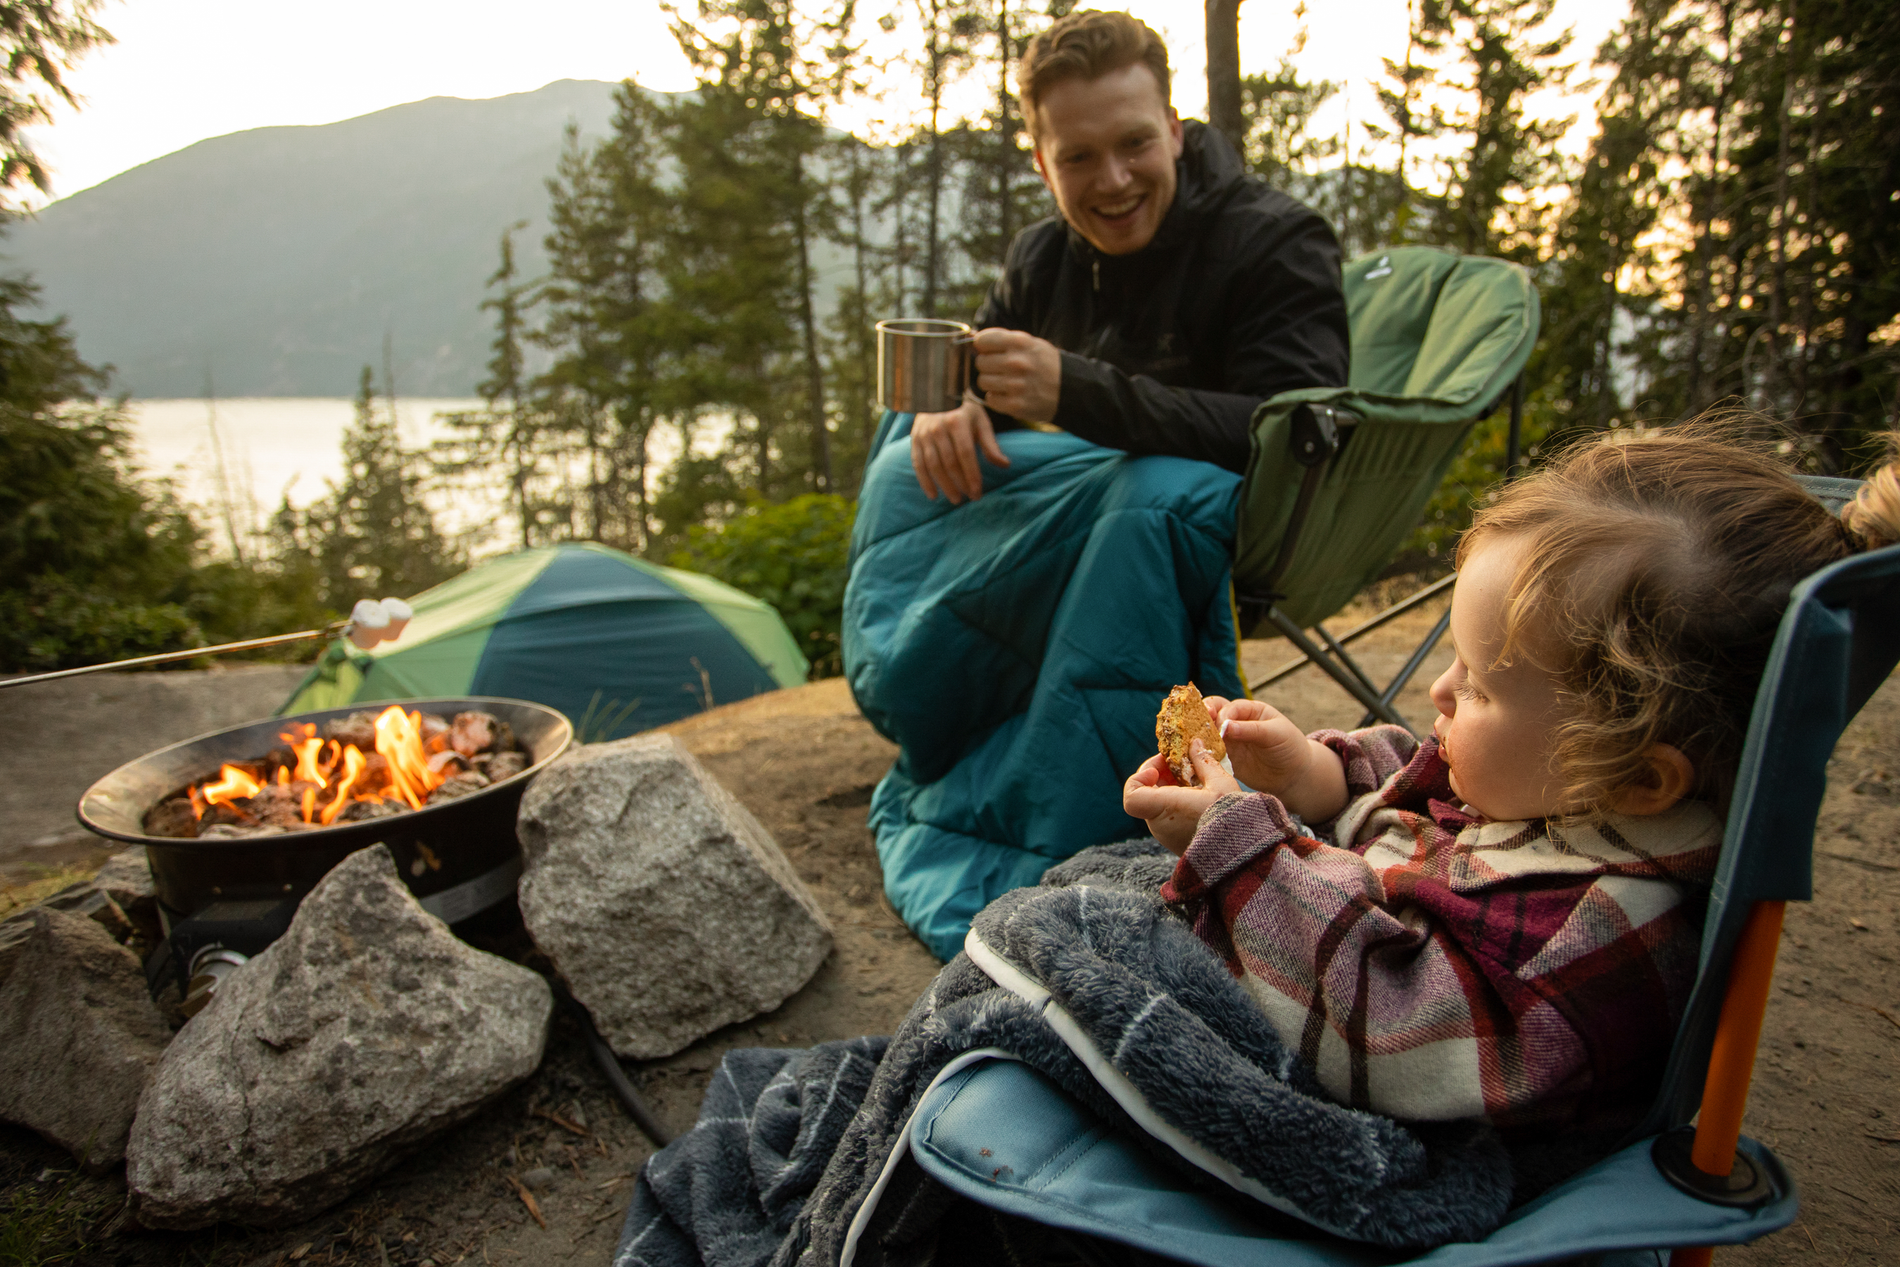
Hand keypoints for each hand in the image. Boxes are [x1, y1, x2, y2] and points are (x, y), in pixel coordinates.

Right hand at [910, 395, 1008, 502]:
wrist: (937, 394)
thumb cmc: (964, 410)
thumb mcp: (980, 421)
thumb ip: (990, 444)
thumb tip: (1005, 465)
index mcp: (957, 422)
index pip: (965, 454)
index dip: (972, 475)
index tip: (978, 492)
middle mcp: (938, 428)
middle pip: (949, 462)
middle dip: (960, 483)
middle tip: (970, 498)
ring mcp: (924, 434)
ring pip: (933, 466)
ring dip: (944, 486)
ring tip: (956, 499)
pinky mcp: (914, 440)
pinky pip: (918, 464)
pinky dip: (925, 481)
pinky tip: (933, 495)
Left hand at [973, 328, 1060, 423]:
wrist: (1071, 390)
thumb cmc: (1046, 364)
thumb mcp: (1030, 343)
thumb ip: (1003, 340)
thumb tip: (974, 340)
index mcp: (1020, 343)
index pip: (982, 341)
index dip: (983, 346)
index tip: (989, 350)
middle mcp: (1016, 363)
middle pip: (980, 362)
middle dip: (988, 365)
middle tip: (1001, 369)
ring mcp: (1015, 385)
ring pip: (983, 382)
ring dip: (991, 383)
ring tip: (1006, 382)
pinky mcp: (1015, 405)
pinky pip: (990, 399)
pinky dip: (997, 398)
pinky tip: (1008, 394)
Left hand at [1123, 740, 1239, 856]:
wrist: (1243, 853)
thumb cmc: (1230, 817)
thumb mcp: (1220, 783)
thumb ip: (1203, 761)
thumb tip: (1195, 743)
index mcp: (1164, 808)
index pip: (1132, 795)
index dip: (1139, 777)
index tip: (1159, 768)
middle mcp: (1160, 825)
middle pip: (1148, 794)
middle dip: (1163, 775)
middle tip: (1184, 763)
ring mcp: (1167, 836)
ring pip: (1159, 805)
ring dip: (1173, 788)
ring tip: (1198, 778)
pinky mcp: (1177, 842)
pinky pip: (1169, 816)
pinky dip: (1179, 802)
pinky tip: (1201, 795)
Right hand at [1203, 696, 1348, 822]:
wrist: (1294, 776)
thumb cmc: (1289, 748)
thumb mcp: (1275, 734)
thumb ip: (1251, 729)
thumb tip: (1225, 726)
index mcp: (1250, 710)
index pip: (1229, 707)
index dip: (1222, 715)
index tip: (1220, 727)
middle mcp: (1236, 722)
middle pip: (1212, 714)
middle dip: (1202, 718)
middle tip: (1194, 726)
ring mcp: (1229, 740)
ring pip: (1207, 733)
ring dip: (1198, 736)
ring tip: (1190, 742)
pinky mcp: (1226, 758)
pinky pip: (1209, 753)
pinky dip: (1201, 753)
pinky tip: (1195, 758)